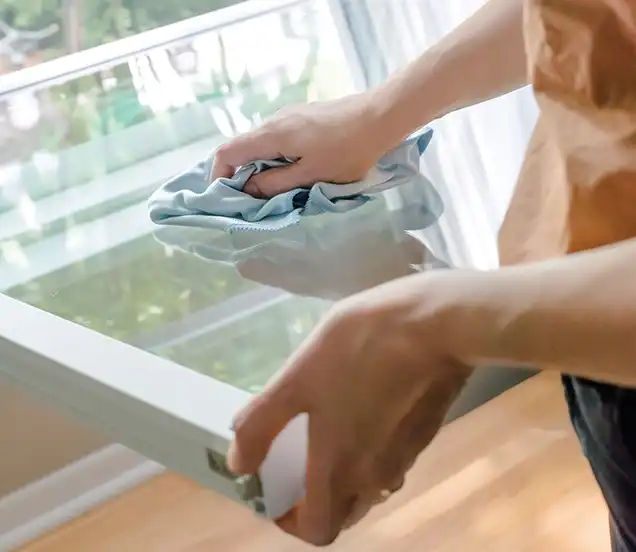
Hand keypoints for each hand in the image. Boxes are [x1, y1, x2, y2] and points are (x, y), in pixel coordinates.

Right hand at [211, 93, 397, 197]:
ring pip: (261, 144)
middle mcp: (273, 121)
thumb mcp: (310, 176)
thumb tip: (247, 188)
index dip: (219, 175)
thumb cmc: (347, 150)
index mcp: (270, 135)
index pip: (227, 152)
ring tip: (274, 190)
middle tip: (252, 200)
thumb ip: (275, 184)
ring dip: (260, 167)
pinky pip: (277, 139)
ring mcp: (288, 116)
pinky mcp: (302, 116)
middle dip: (240, 175)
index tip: (227, 198)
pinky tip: (293, 170)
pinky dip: (274, 157)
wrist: (379, 116)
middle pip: (242, 148)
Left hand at [227, 270, 473, 545]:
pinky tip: (358, 411)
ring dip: (342, 478)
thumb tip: (239, 464)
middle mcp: (376, 477)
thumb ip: (262, 423)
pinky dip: (366, 456)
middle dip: (316, 501)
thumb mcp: (297, 378)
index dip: (289, 521)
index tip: (276, 493)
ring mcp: (405, 456)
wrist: (434, 322)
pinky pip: (388, 462)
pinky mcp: (423, 432)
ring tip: (323, 435)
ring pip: (368, 489)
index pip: (316, 530)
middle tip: (297, 466)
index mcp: (341, 470)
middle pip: (343, 513)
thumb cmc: (359, 349)